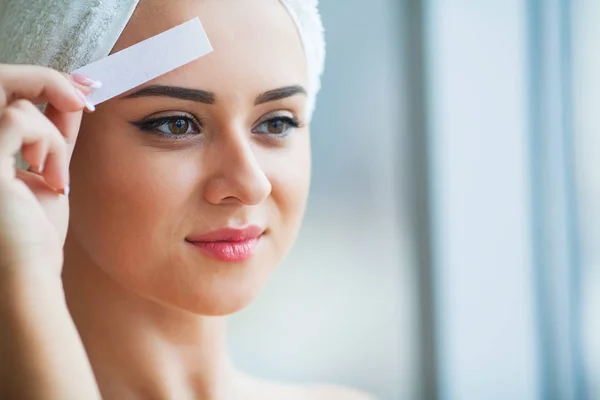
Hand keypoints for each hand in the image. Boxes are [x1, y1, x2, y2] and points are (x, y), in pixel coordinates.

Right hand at [0, 64, 97, 277]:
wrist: (28, 273)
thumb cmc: (34, 232)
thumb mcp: (49, 170)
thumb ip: (53, 133)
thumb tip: (72, 96)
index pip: (3, 93)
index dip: (40, 80)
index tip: (81, 89)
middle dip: (46, 81)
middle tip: (84, 98)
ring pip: (13, 103)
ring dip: (52, 138)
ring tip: (57, 176)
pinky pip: (19, 120)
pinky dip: (49, 145)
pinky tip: (52, 180)